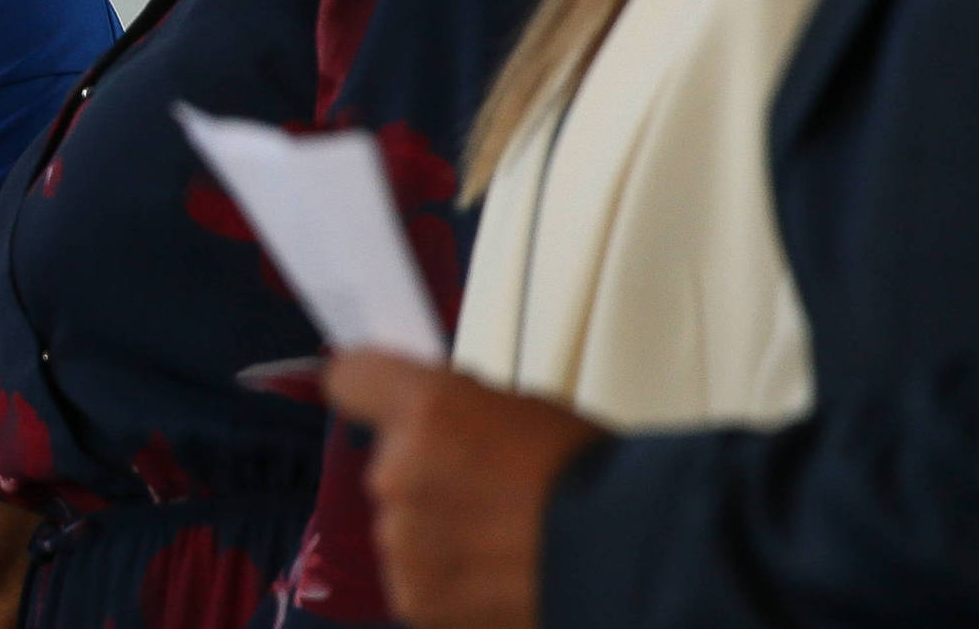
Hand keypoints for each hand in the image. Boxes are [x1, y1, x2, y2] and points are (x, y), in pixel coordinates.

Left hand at [325, 350, 606, 628]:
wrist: (627, 563)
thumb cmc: (590, 482)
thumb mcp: (523, 410)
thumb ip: (459, 410)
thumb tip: (436, 416)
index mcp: (426, 411)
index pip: (351, 377)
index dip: (371, 386)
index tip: (385, 397)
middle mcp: (399, 473)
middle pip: (388, 463)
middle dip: (426, 474)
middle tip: (488, 490)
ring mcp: (402, 542)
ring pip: (402, 526)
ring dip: (437, 532)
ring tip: (503, 543)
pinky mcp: (414, 601)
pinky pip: (417, 579)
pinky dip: (449, 581)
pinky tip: (498, 578)